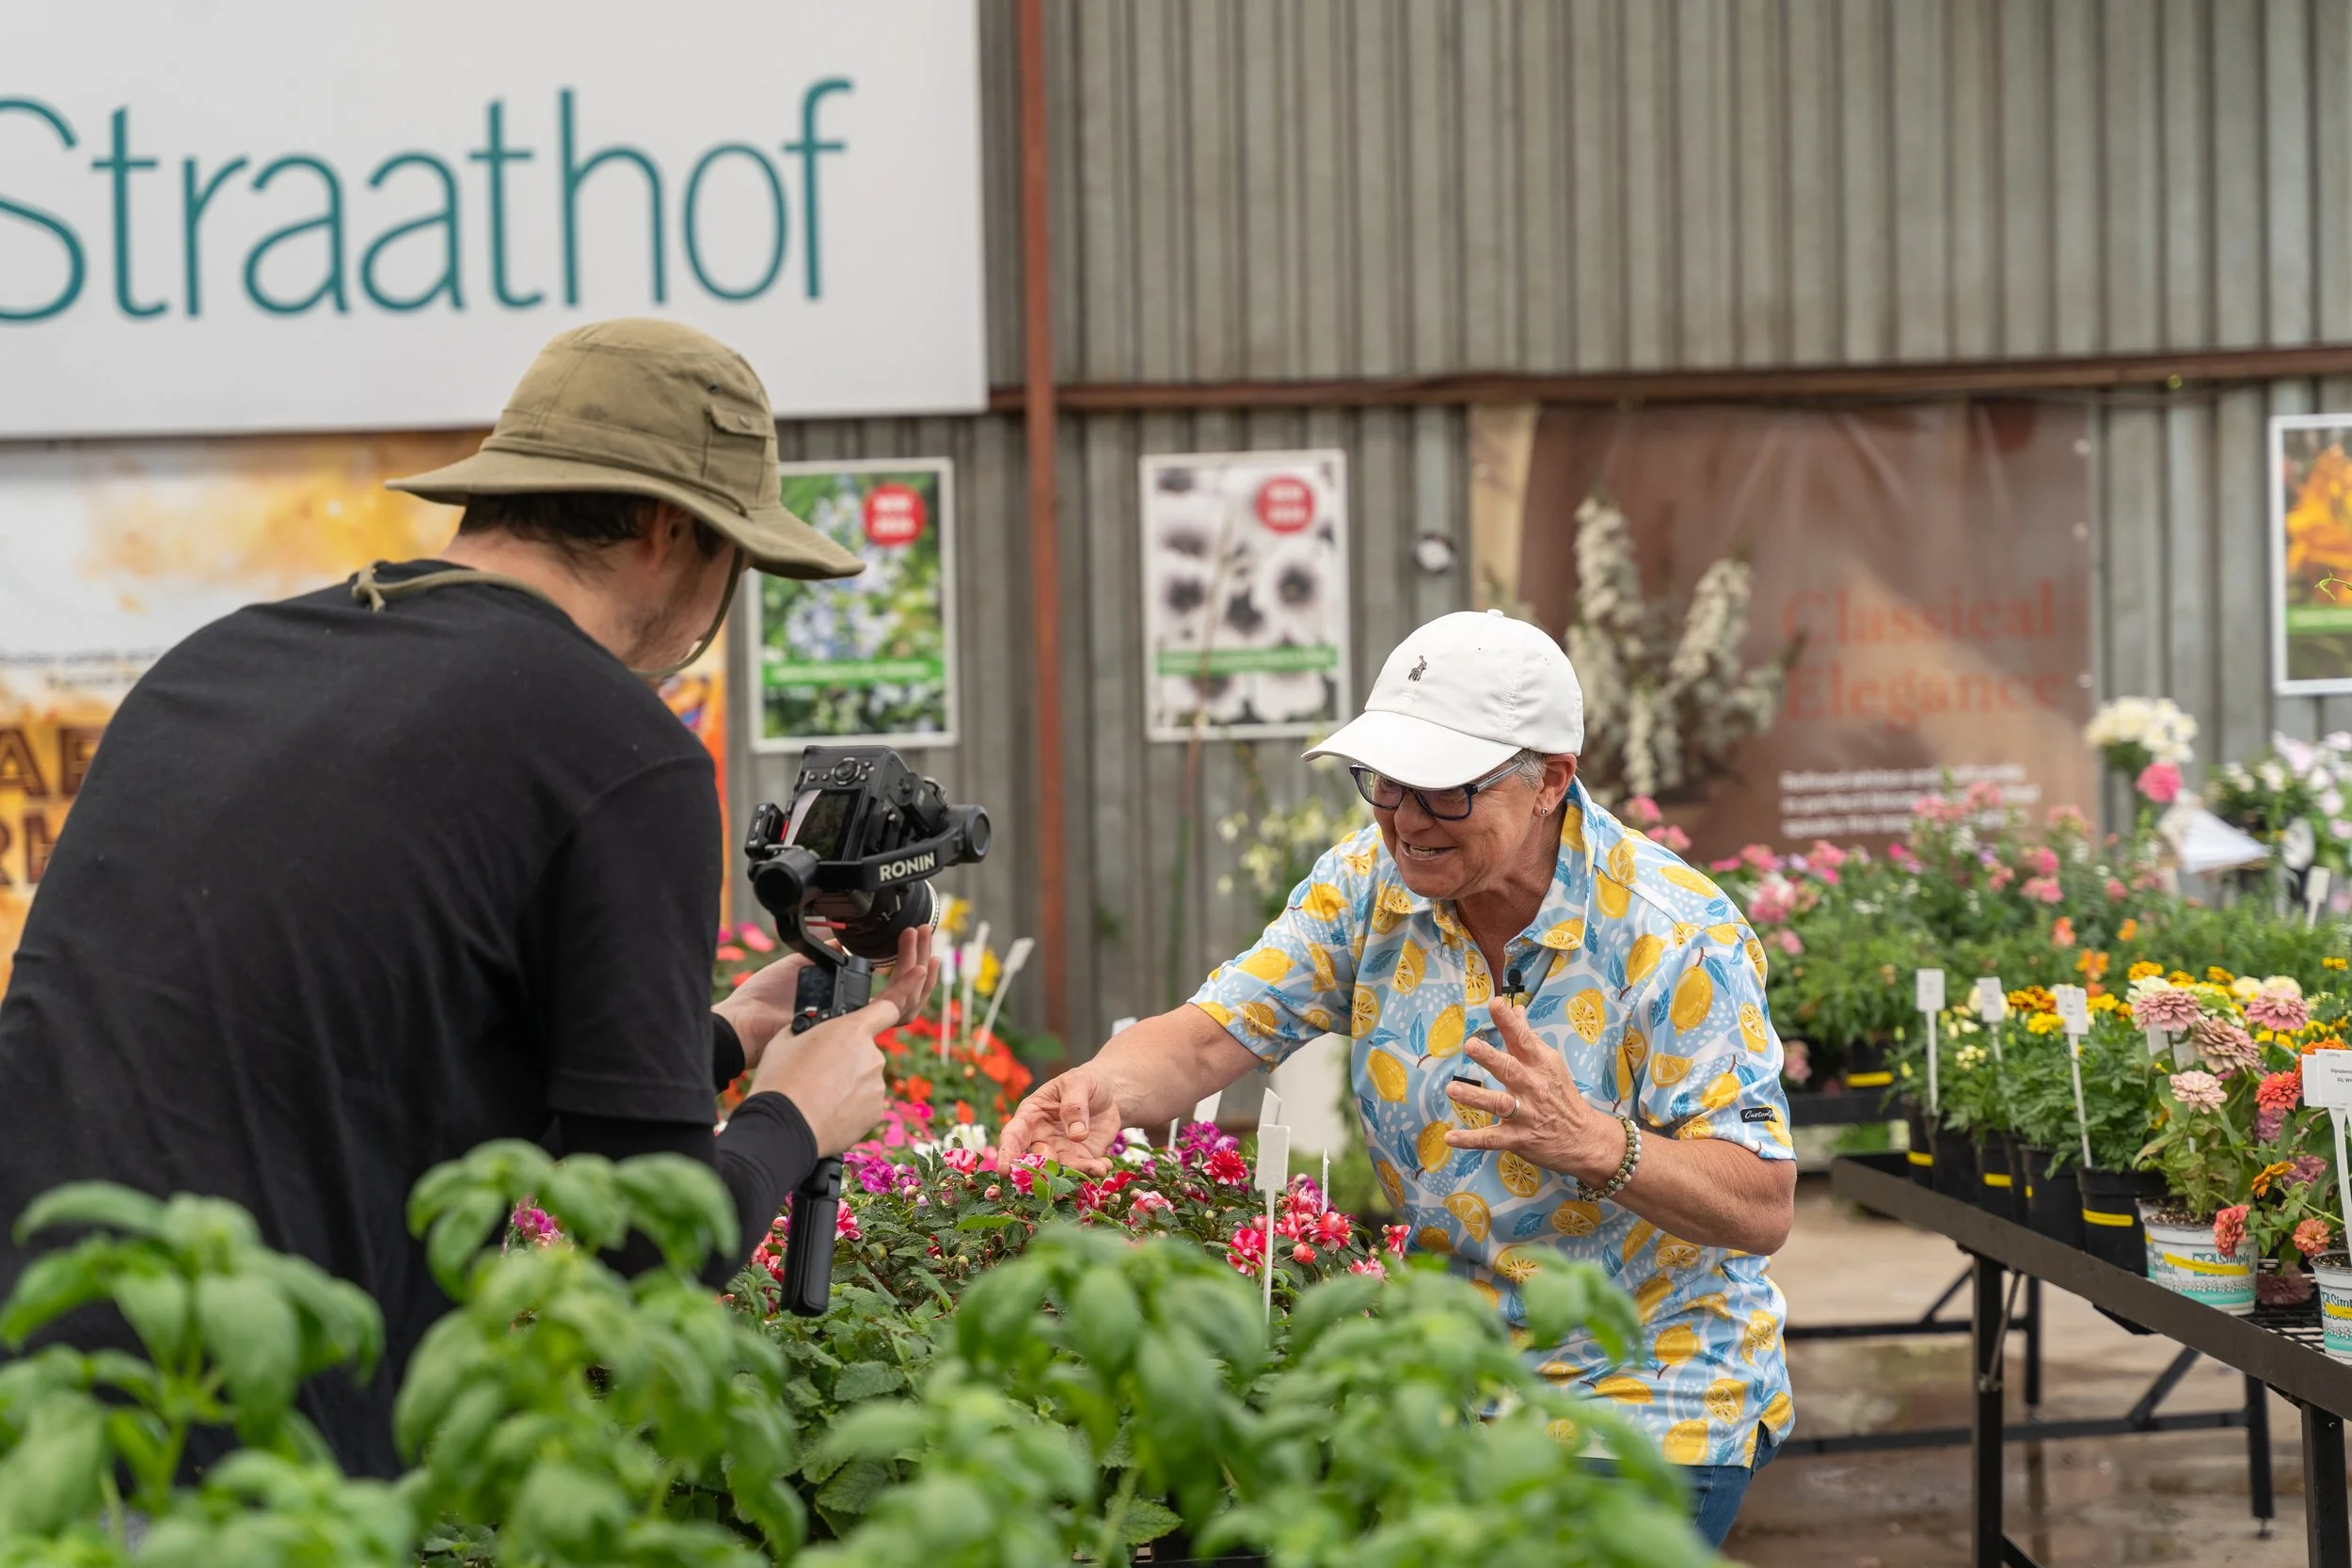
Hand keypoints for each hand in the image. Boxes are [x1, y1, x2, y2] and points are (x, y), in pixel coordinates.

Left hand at [717, 925, 937, 1070]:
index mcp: (849, 1001)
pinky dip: (911, 988)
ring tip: (928, 947)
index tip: (916, 938)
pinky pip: (896, 1012)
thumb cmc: (768, 996)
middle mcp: (859, 1015)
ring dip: (922, 973)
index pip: (890, 987)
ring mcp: (861, 1025)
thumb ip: (833, 953)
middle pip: (906, 993)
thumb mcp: (806, 962)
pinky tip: (919, 968)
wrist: (749, 1019)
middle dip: (921, 960)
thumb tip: (848, 938)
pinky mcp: (858, 1029)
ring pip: (908, 1003)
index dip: (907, 964)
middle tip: (928, 934)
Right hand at [748, 994, 900, 1156]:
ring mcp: (877, 1087)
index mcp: (854, 1031)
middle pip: (867, 1051)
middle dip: (849, 1058)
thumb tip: (814, 1030)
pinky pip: (865, 1104)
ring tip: (820, 1096)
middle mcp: (873, 1057)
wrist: (783, 1127)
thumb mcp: (787, 1039)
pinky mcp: (875, 1113)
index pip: (886, 1010)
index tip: (870, 1021)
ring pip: (865, 1080)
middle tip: (821, 1072)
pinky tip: (827, 1112)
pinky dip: (851, 1108)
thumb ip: (812, 1029)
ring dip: (849, 1085)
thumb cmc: (780, 1080)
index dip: (878, 1013)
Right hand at [996, 1065, 1124, 1175]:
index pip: (1013, 1136)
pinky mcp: (1081, 1158)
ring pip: (1061, 1169)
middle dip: (1043, 1171)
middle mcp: (1041, 1138)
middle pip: (1035, 1160)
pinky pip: (1084, 1169)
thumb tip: (1076, 1135)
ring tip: (1096, 1168)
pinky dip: (1094, 1170)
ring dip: (1075, 1173)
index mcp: (1030, 1116)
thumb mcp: (1077, 1083)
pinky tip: (1104, 1165)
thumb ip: (1073, 1105)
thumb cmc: (1084, 1082)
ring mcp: (1061, 1151)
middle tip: (1055, 1172)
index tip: (1004, 1171)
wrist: (1109, 1092)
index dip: (1007, 1154)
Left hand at [1443, 999, 1623, 1182]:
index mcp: (1540, 1065)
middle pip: (1510, 1070)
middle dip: (1490, 1058)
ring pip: (1499, 1104)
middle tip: (1470, 1045)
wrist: (1584, 1138)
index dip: (1508, 1022)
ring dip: (1475, 1097)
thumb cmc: (1562, 1095)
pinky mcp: (1518, 1138)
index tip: (1495, 1003)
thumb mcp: (1550, 1063)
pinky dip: (1470, 1140)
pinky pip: (1492, 1139)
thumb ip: (1528, 1037)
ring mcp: (1525, 1114)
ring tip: (1452, 1089)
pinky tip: (1450, 1137)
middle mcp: (1533, 1087)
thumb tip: (1516, 1010)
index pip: (1523, 1039)